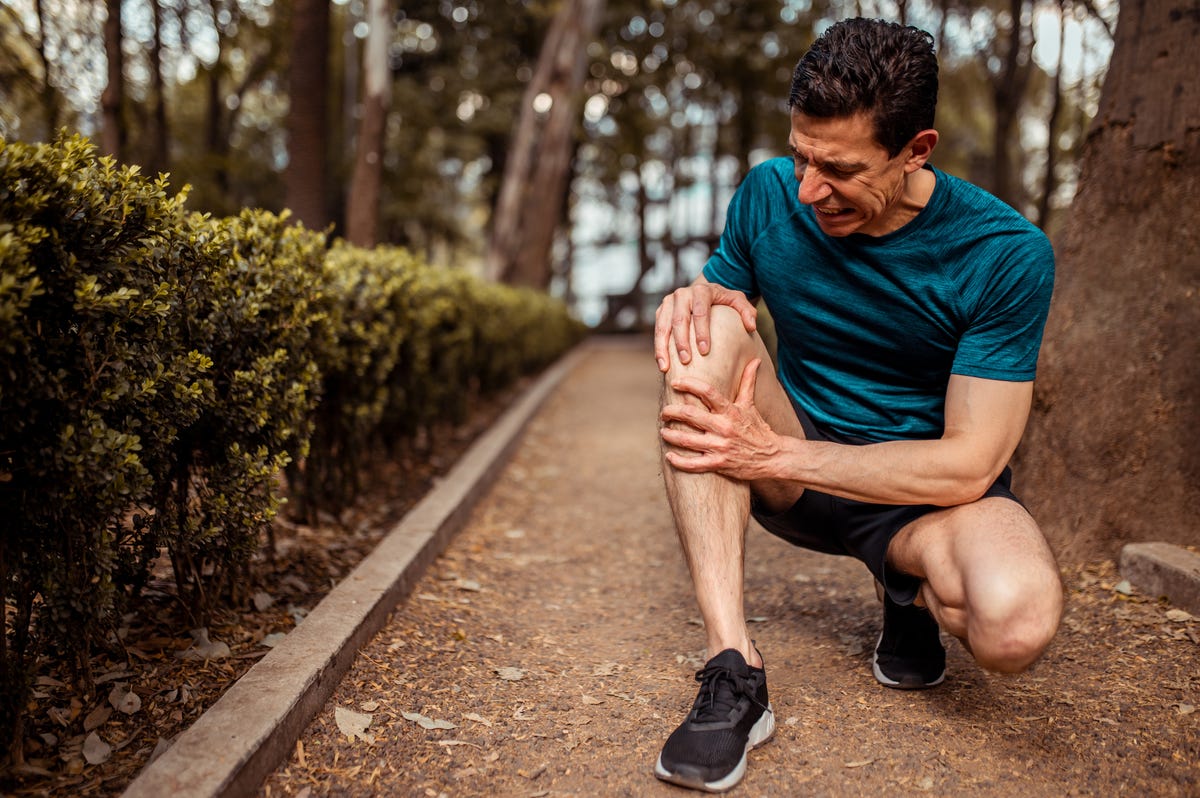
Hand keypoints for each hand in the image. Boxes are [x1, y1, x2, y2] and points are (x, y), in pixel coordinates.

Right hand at [653, 281, 756, 371]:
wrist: (705, 294)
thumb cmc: (723, 301)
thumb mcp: (738, 302)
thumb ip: (747, 311)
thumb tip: (751, 326)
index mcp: (701, 290)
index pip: (700, 311)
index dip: (701, 331)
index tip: (704, 351)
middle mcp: (682, 294)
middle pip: (679, 319)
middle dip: (681, 342)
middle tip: (686, 361)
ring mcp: (668, 302)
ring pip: (663, 326)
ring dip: (663, 347)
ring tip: (666, 368)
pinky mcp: (661, 312)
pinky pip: (658, 331)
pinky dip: (658, 348)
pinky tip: (662, 365)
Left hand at [659, 359, 779, 480]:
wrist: (773, 457)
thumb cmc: (758, 429)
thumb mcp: (751, 405)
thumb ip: (748, 382)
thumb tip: (755, 360)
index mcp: (730, 411)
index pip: (707, 392)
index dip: (689, 384)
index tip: (676, 382)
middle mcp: (724, 427)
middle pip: (691, 415)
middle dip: (672, 412)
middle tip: (665, 412)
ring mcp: (721, 447)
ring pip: (687, 440)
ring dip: (671, 435)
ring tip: (663, 431)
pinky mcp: (719, 464)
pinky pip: (694, 464)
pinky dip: (679, 461)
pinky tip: (670, 456)